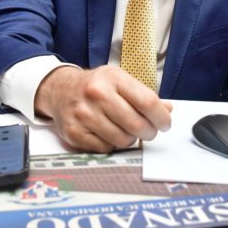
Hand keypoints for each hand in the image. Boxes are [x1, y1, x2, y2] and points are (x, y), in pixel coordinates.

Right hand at [34, 65, 172, 152]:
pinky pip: (105, 149)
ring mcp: (84, 114)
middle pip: (137, 124)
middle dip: (150, 132)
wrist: (60, 90)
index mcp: (113, 78)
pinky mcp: (74, 133)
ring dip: (130, 139)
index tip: (165, 123)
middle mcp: (97, 94)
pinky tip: (108, 133)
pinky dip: (112, 145)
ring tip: (126, 129)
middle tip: (150, 131)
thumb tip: (167, 110)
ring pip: (122, 140)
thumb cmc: (96, 85)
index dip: (162, 117)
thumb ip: (143, 94)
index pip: (147, 101)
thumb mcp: (120, 80)